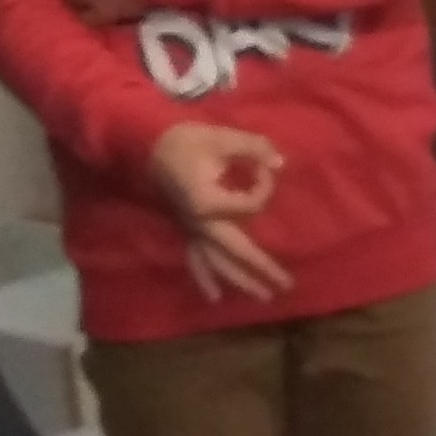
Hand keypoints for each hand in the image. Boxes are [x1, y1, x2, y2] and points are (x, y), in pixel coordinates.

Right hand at [147, 122, 291, 305]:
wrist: (150, 144)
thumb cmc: (187, 140)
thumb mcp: (224, 137)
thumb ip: (254, 149)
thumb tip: (279, 164)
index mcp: (207, 202)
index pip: (250, 205)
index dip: (264, 186)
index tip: (264, 167)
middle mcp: (199, 223)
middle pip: (235, 252)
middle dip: (261, 270)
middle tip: (285, 286)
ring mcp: (191, 229)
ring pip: (216, 263)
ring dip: (239, 280)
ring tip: (261, 297)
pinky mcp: (186, 229)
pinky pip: (195, 260)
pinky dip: (205, 278)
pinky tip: (215, 296)